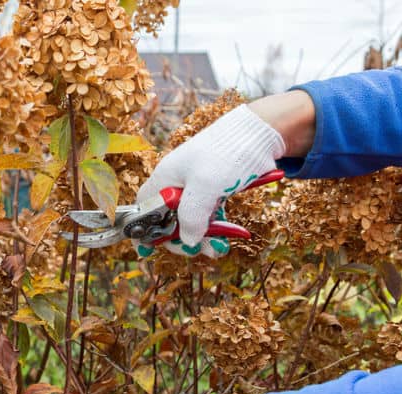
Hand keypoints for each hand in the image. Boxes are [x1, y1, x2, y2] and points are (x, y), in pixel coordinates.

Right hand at [135, 91, 315, 257]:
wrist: (258, 135)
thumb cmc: (226, 155)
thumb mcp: (205, 186)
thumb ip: (191, 216)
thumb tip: (188, 241)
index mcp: (166, 178)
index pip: (144, 206)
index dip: (143, 228)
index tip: (149, 249)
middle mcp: (178, 184)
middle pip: (168, 219)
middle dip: (180, 238)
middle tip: (194, 250)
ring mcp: (197, 188)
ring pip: (191, 220)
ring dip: (201, 238)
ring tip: (216, 249)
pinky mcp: (215, 191)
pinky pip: (209, 216)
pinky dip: (216, 230)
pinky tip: (226, 240)